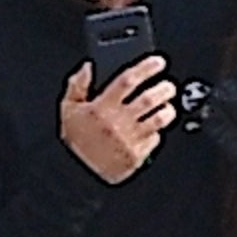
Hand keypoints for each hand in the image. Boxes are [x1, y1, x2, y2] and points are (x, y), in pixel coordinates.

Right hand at [59, 56, 176, 183]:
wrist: (75, 173)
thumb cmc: (75, 140)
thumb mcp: (68, 109)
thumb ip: (77, 85)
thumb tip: (89, 67)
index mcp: (101, 107)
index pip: (128, 80)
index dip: (146, 68)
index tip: (158, 62)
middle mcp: (117, 122)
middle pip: (149, 98)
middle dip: (165, 88)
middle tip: (168, 86)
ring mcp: (128, 139)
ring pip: (159, 119)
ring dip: (168, 110)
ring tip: (167, 106)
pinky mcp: (136, 155)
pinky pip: (155, 139)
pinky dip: (157, 131)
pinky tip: (154, 128)